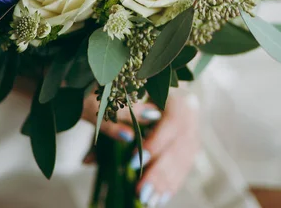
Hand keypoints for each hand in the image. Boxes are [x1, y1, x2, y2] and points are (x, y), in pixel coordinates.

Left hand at [82, 91, 199, 206]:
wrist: (158, 84)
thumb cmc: (134, 92)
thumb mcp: (121, 103)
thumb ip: (108, 129)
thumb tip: (86, 161)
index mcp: (173, 91)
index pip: (171, 119)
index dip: (155, 143)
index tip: (134, 162)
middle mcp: (189, 106)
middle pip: (180, 143)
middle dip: (160, 170)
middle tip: (140, 191)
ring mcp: (194, 125)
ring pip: (184, 157)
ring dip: (167, 180)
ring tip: (148, 199)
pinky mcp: (193, 141)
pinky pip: (187, 164)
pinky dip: (173, 181)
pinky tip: (160, 197)